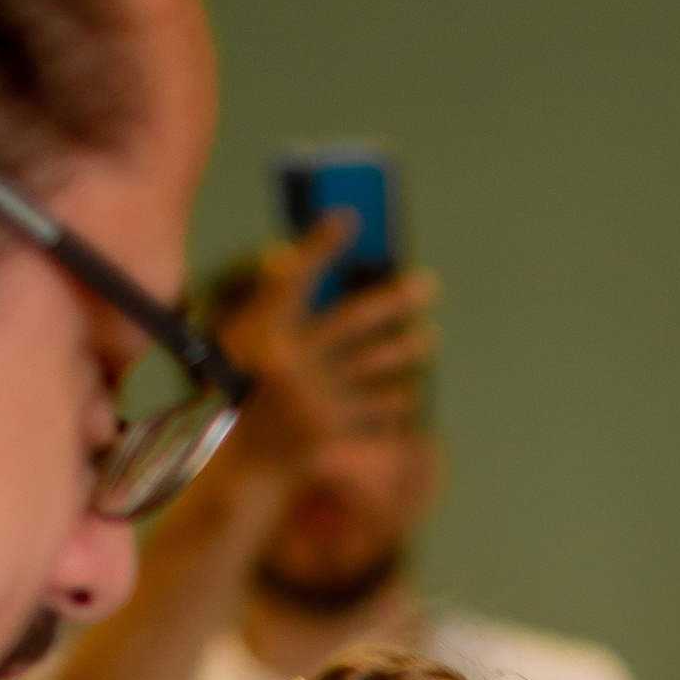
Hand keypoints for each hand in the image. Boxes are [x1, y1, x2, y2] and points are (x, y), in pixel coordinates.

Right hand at [214, 220, 437, 479]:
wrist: (248, 462)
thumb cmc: (254, 388)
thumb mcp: (250, 342)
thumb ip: (277, 299)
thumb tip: (297, 254)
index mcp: (261, 334)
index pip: (294, 278)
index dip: (319, 245)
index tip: (351, 218)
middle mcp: (287, 363)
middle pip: (351, 320)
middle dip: (393, 300)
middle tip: (430, 284)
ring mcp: (311, 400)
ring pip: (373, 365)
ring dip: (407, 349)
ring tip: (429, 336)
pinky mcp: (331, 433)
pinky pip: (378, 407)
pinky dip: (396, 396)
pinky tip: (409, 387)